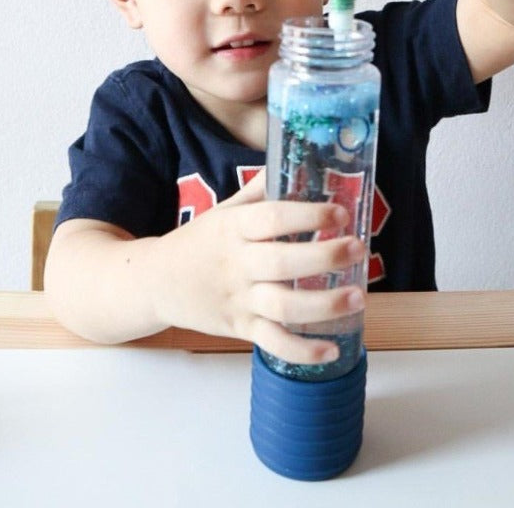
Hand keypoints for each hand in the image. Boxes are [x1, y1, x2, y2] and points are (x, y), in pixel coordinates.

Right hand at [160, 171, 366, 364]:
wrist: (155, 281)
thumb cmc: (199, 241)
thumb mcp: (224, 210)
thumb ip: (259, 190)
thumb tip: (293, 161)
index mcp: (234, 229)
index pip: (272, 218)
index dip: (308, 215)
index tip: (340, 212)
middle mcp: (237, 264)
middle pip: (282, 263)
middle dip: (324, 257)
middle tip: (357, 249)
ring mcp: (238, 299)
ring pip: (283, 307)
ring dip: (323, 305)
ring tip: (357, 297)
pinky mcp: (240, 328)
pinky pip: (273, 343)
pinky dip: (302, 352)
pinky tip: (332, 350)